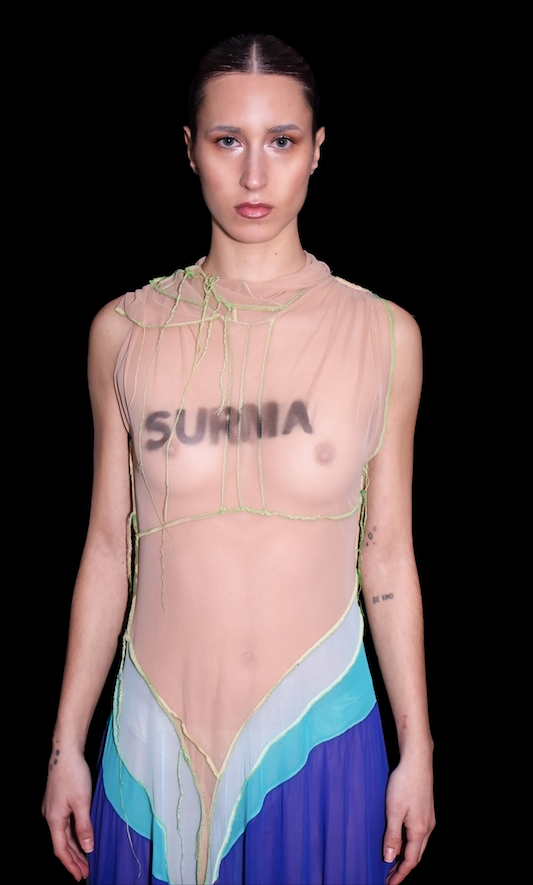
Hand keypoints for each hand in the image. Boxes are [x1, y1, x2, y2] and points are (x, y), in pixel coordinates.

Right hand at [41, 747, 93, 881]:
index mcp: (54, 819)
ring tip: (85, 859)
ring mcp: (53, 809)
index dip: (71, 864)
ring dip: (74, 847)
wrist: (65, 752)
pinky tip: (81, 836)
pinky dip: (73, 834)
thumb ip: (84, 826)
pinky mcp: (58, 801)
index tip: (80, 876)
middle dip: (74, 859)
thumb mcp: (82, 802)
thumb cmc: (73, 774)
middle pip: (62, 844)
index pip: (61, 850)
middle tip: (85, 872)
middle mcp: (50, 816)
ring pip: (63, 834)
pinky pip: (65, 824)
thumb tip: (87, 848)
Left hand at [383, 755, 435, 883]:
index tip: (389, 884)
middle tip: (389, 877)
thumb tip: (390, 859)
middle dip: (403, 868)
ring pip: (418, 845)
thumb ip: (392, 836)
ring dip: (406, 855)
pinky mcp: (426, 810)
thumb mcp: (393, 811)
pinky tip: (400, 840)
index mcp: (419, 830)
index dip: (400, 874)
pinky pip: (419, 834)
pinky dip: (409, 843)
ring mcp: (429, 818)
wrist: (417, 761)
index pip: (411, 861)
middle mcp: (428, 827)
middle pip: (416, 855)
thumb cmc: (404, 783)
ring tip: (392, 861)